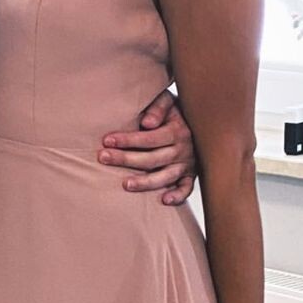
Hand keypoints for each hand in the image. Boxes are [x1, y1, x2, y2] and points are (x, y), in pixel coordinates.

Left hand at [98, 88, 196, 204]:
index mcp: (178, 130)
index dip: (128, 140)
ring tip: (126, 185)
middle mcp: (183, 149)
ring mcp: (187, 164)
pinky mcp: (190, 175)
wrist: (199, 121)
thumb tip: (147, 123)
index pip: (150, 138)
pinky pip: (187, 188)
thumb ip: (158, 107)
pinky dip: (178, 196)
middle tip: (103, 158)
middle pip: (153, 158)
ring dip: (146, 182)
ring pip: (166, 177)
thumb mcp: (168, 102)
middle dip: (126, 159)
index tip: (107, 140)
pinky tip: (164, 200)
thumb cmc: (174, 111)